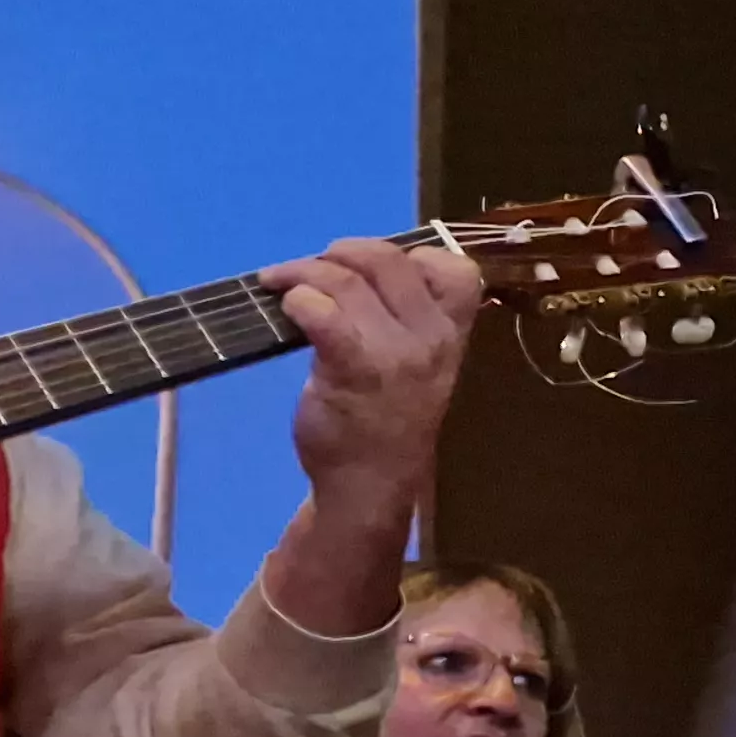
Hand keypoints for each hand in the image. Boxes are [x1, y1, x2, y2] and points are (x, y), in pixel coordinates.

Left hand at [261, 237, 481, 635]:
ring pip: (348, 280)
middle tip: (310, 268)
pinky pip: (322, 312)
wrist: (370, 484)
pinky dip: (297, 300)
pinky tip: (287, 309)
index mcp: (452, 334)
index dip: (411, 256)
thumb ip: (406, 321)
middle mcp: (432, 339)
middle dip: (340, 252)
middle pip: (389, 260)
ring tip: (280, 284)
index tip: (373, 272)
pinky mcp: (353, 368)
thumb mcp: (419, 367)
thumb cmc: (387, 421)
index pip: (455, 270)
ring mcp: (396, 354)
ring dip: (302, 272)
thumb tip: (357, 270)